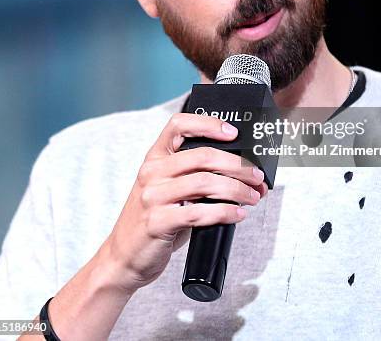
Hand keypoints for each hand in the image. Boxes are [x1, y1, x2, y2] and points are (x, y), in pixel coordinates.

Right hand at [102, 112, 267, 293]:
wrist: (124, 256)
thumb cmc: (155, 219)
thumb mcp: (168, 189)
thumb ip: (194, 175)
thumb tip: (240, 171)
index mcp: (155, 157)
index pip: (178, 125)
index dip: (207, 123)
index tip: (232, 132)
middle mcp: (152, 172)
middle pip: (203, 156)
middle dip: (237, 166)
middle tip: (256, 176)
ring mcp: (153, 196)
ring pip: (205, 183)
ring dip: (237, 189)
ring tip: (252, 196)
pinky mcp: (158, 222)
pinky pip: (200, 212)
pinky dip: (225, 212)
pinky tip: (238, 214)